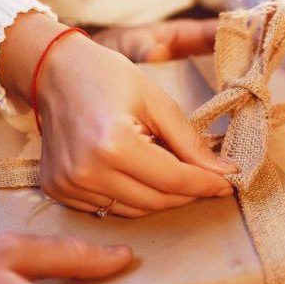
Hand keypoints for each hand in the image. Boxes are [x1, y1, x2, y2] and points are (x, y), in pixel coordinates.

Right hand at [0, 13, 233, 217]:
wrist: (55, 71)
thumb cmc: (109, 78)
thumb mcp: (157, 102)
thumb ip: (190, 142)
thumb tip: (224, 172)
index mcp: (113, 144)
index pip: (173, 179)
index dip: (206, 184)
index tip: (229, 182)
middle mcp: (87, 171)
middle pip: (157, 201)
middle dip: (189, 193)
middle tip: (209, 179)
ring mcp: (68, 185)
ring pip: (135, 211)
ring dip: (162, 197)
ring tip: (174, 172)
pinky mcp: (59, 192)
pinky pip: (109, 208)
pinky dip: (133, 198)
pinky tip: (140, 175)